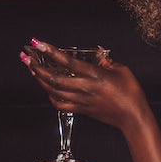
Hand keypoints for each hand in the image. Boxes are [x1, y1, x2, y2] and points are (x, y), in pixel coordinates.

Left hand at [20, 40, 148, 133]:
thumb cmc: (131, 94)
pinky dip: (51, 96)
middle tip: (26, 56)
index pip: (68, 62)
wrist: (133, 118)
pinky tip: (48, 89)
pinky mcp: (82, 110)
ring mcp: (82, 100)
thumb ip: (107, 61)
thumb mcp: (123, 71)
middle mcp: (86, 88)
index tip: (38, 43)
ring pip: (53, 91)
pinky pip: (60, 104)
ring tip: (32, 69)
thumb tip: (98, 53)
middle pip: (54, 78)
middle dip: (36, 66)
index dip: (51, 51)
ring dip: (40, 79)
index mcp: (96, 75)